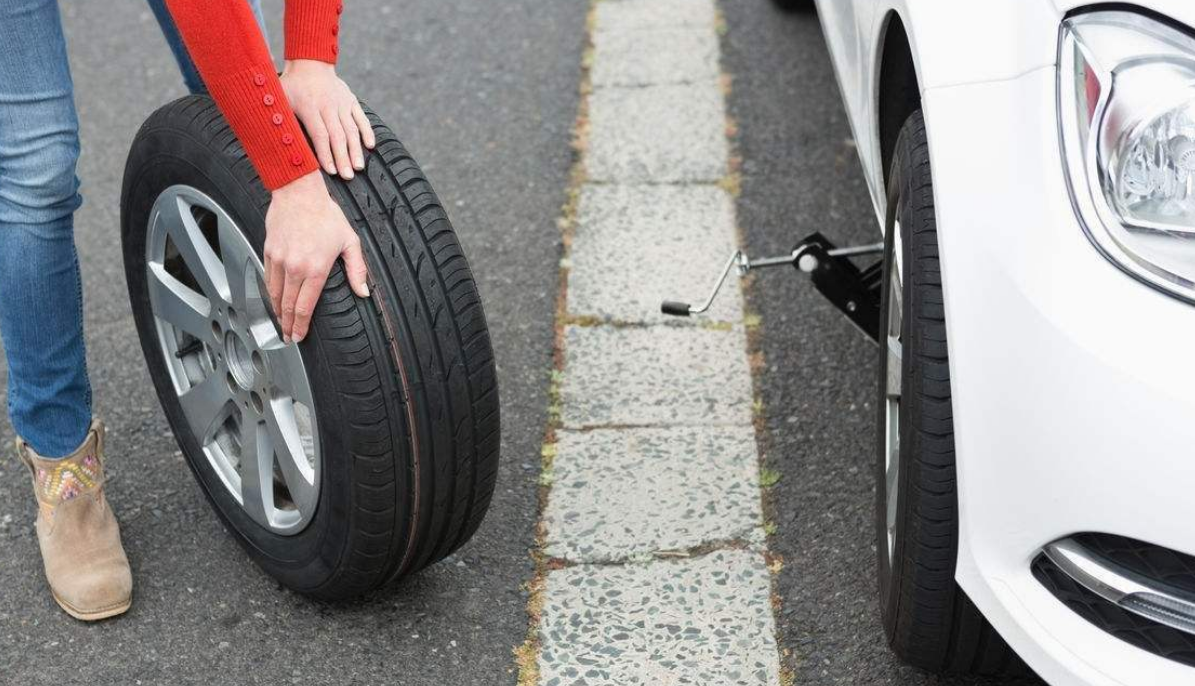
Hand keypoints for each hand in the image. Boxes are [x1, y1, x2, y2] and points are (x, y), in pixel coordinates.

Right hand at [264, 171, 369, 341]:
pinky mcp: (268, 252)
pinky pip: (267, 279)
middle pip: (287, 306)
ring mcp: (279, 260)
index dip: (300, 326)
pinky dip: (270, 293)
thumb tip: (363, 292)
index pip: (305, 307)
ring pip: (274, 295)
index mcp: (315, 269)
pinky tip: (274, 300)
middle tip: (288, 337)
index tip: (298, 336)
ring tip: (281, 323)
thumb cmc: (325, 215)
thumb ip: (357, 270)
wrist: (299, 193)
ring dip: (277, 312)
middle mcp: (294, 267)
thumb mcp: (349, 242)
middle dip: (287, 325)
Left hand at [281, 59, 375, 179]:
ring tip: (359, 167)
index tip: (331, 171)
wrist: (310, 62)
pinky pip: (361, 118)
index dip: (326, 154)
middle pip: (338, 135)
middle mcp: (328, 105)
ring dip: (356, 149)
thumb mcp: (280, 100)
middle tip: (348, 177)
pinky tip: (370, 146)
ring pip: (351, 129)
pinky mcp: (351, 100)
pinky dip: (367, 132)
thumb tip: (280, 145)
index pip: (320, 134)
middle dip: (343, 158)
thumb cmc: (291, 86)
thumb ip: (283, 120)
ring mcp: (342, 102)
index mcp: (309, 106)